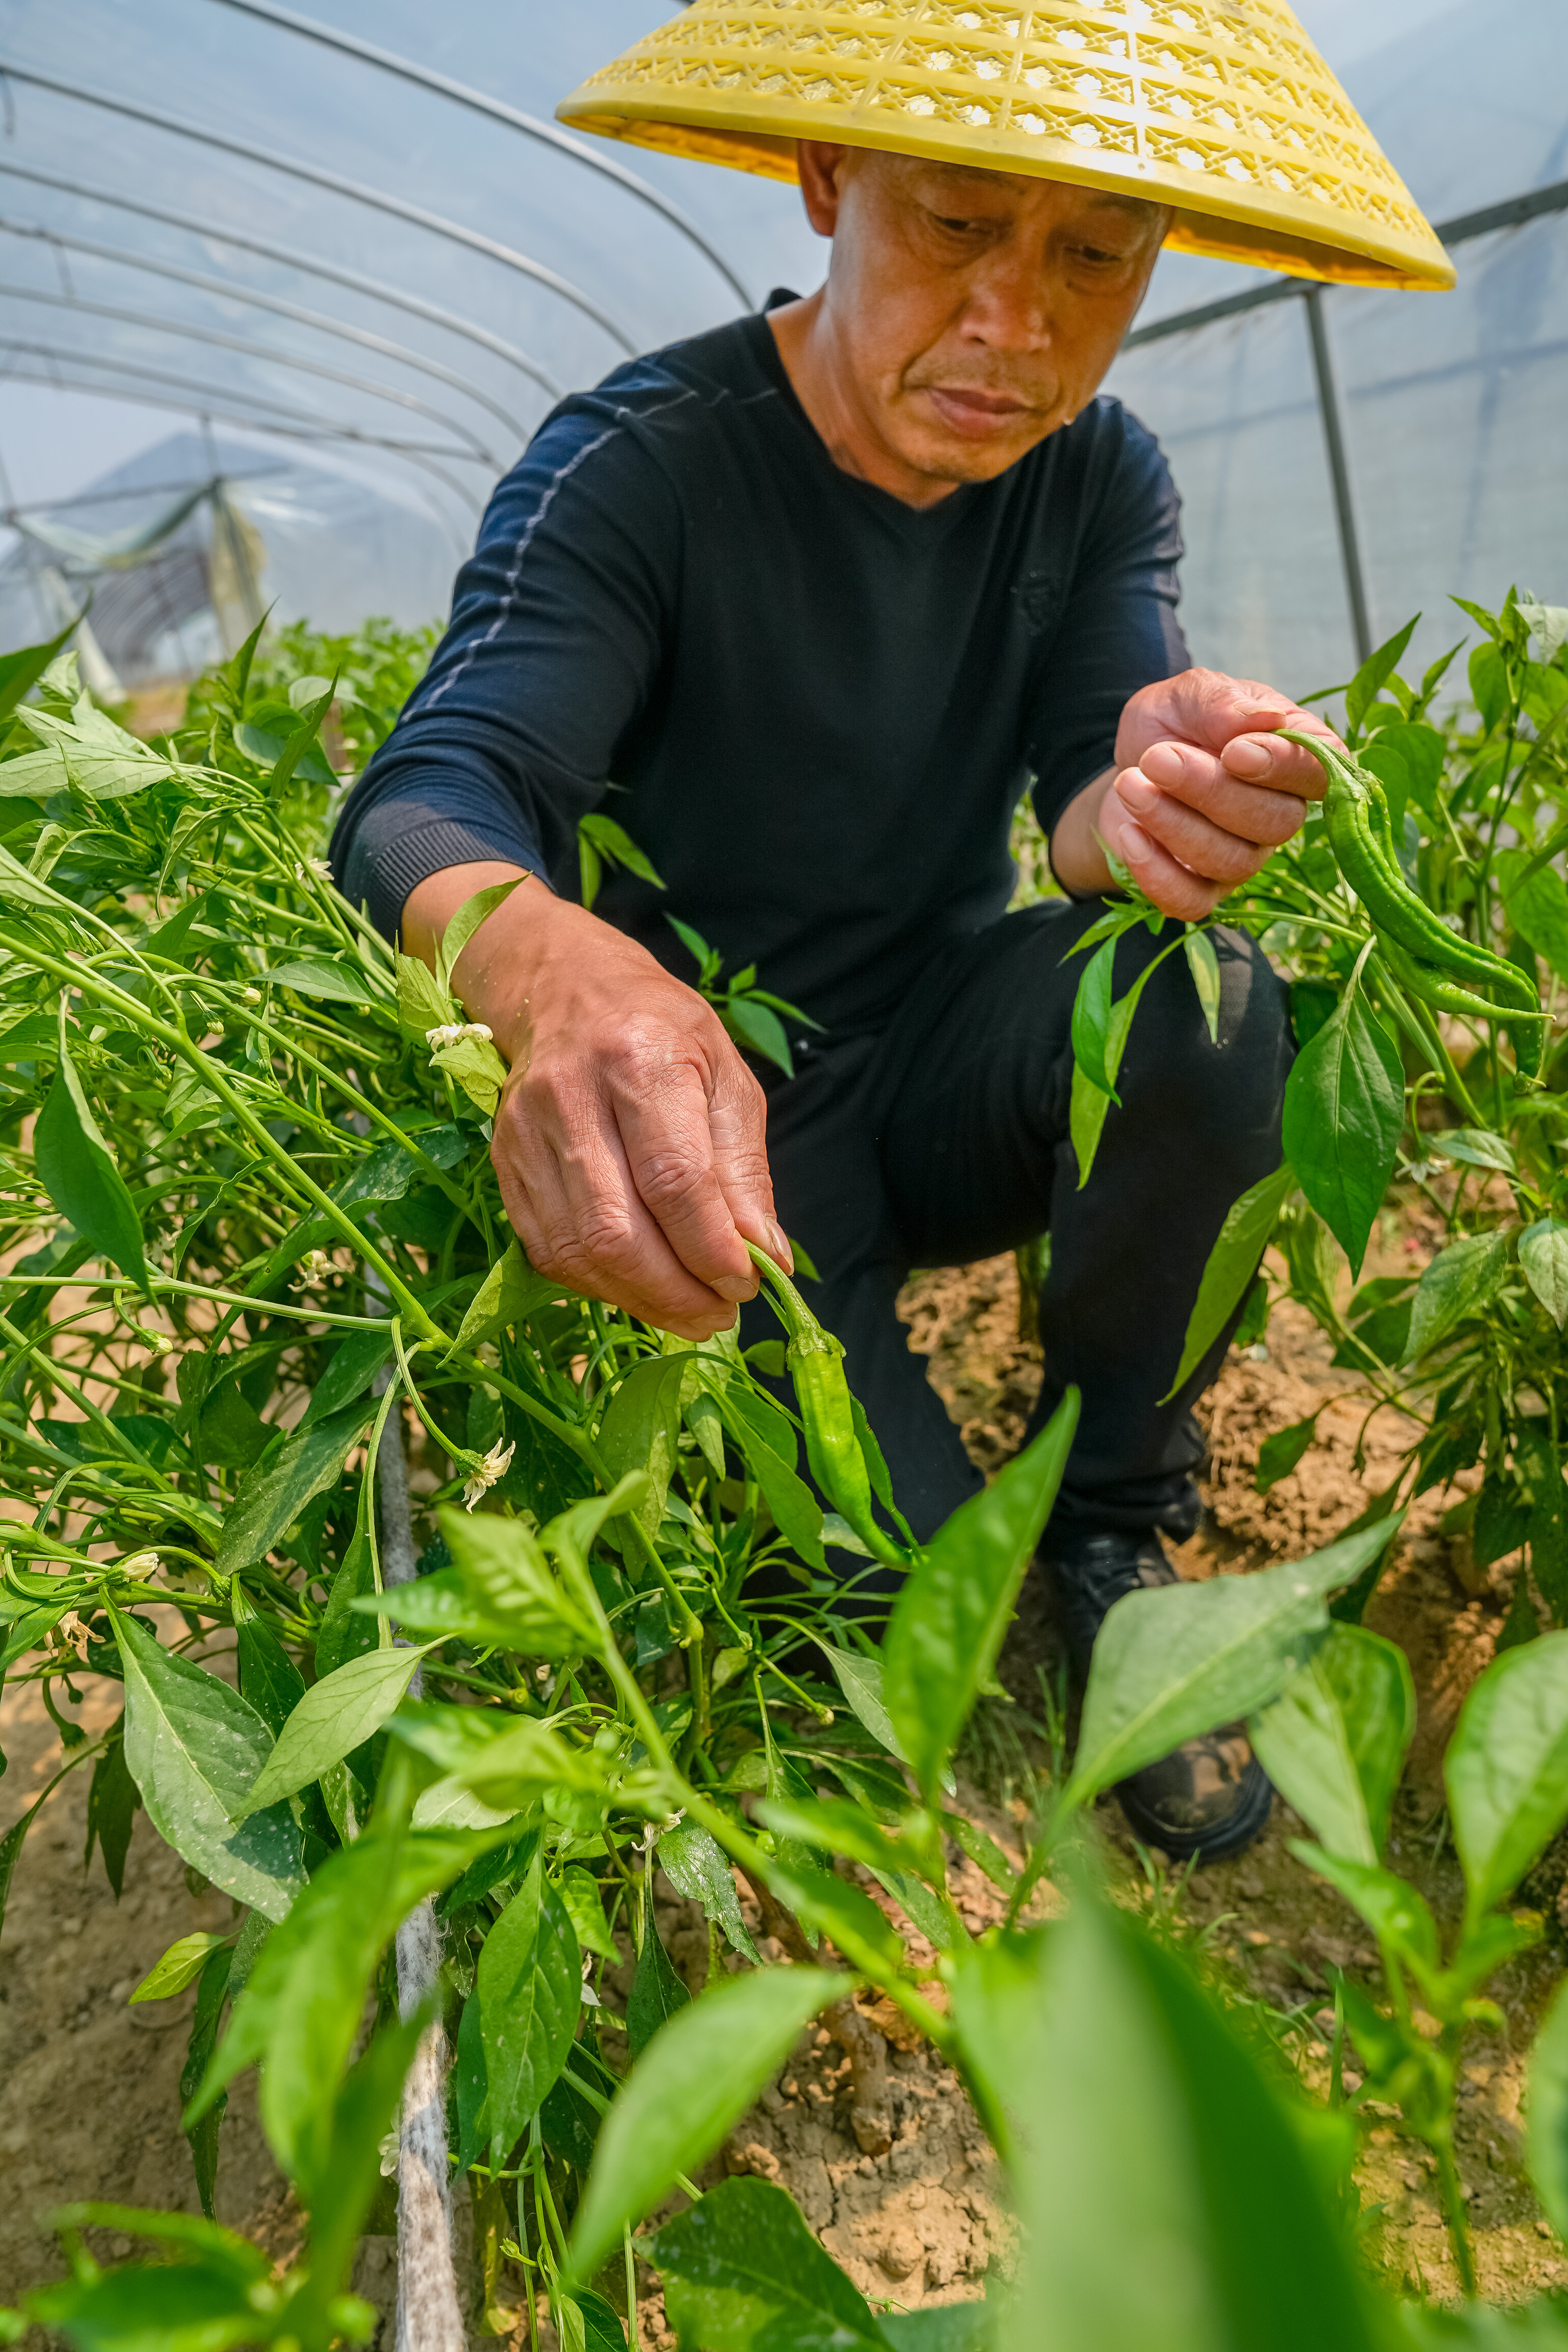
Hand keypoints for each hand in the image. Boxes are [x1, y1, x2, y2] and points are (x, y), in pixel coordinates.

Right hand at [402, 863, 789, 1338]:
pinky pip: (549, 1249)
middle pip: (616, 1229)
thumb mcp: (727, 1078)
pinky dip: (600, 1284)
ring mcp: (525, 1133)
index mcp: (639, 1059)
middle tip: (721, 1314)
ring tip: (689, 1311)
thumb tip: (765, 1258)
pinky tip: (639, 1287)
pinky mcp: (504, 1162)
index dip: (711, 1248)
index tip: (749, 1283)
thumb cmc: (662, 1030)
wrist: (563, 986)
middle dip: (676, 1291)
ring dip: (639, 1299)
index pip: (674, 1179)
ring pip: (577, 1250)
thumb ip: (744, 1171)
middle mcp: (571, 1096)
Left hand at [1051, 668, 1342, 919]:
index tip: (1233, 751)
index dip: (1282, 767)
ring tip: (1130, 784)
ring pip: (1231, 861)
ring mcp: (1245, 858)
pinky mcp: (1202, 890)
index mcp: (1294, 757)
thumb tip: (1268, 718)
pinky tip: (1129, 835)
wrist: (1130, 764)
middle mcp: (1280, 814)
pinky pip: (1192, 902)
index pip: (1316, 773)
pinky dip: (1157, 874)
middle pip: (1274, 823)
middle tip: (1157, 758)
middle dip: (1211, 791)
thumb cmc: (1174, 724)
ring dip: (1174, 824)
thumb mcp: (1188, 694)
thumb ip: (1223, 701)